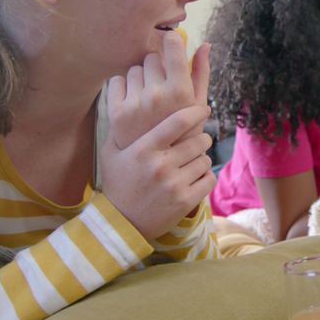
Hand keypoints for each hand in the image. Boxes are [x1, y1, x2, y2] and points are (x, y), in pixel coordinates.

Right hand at [99, 103, 215, 239]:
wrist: (120, 223)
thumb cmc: (117, 183)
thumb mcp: (111, 153)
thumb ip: (120, 126)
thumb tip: (126, 96)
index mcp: (143, 149)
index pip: (178, 121)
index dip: (196, 112)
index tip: (204, 109)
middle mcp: (160, 165)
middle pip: (198, 140)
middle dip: (202, 138)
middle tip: (198, 140)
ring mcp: (174, 184)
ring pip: (205, 160)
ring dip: (202, 159)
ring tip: (193, 161)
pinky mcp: (185, 201)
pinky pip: (208, 179)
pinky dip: (205, 177)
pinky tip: (195, 178)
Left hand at [107, 30, 209, 149]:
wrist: (158, 165)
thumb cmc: (184, 132)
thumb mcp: (197, 103)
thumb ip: (200, 72)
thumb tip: (205, 44)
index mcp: (180, 92)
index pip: (172, 47)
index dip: (172, 41)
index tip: (171, 42)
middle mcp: (156, 96)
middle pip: (152, 58)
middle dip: (157, 67)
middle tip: (162, 85)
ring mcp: (135, 104)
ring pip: (134, 69)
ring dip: (140, 77)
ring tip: (148, 97)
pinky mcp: (116, 112)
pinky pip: (116, 81)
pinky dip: (123, 87)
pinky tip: (133, 101)